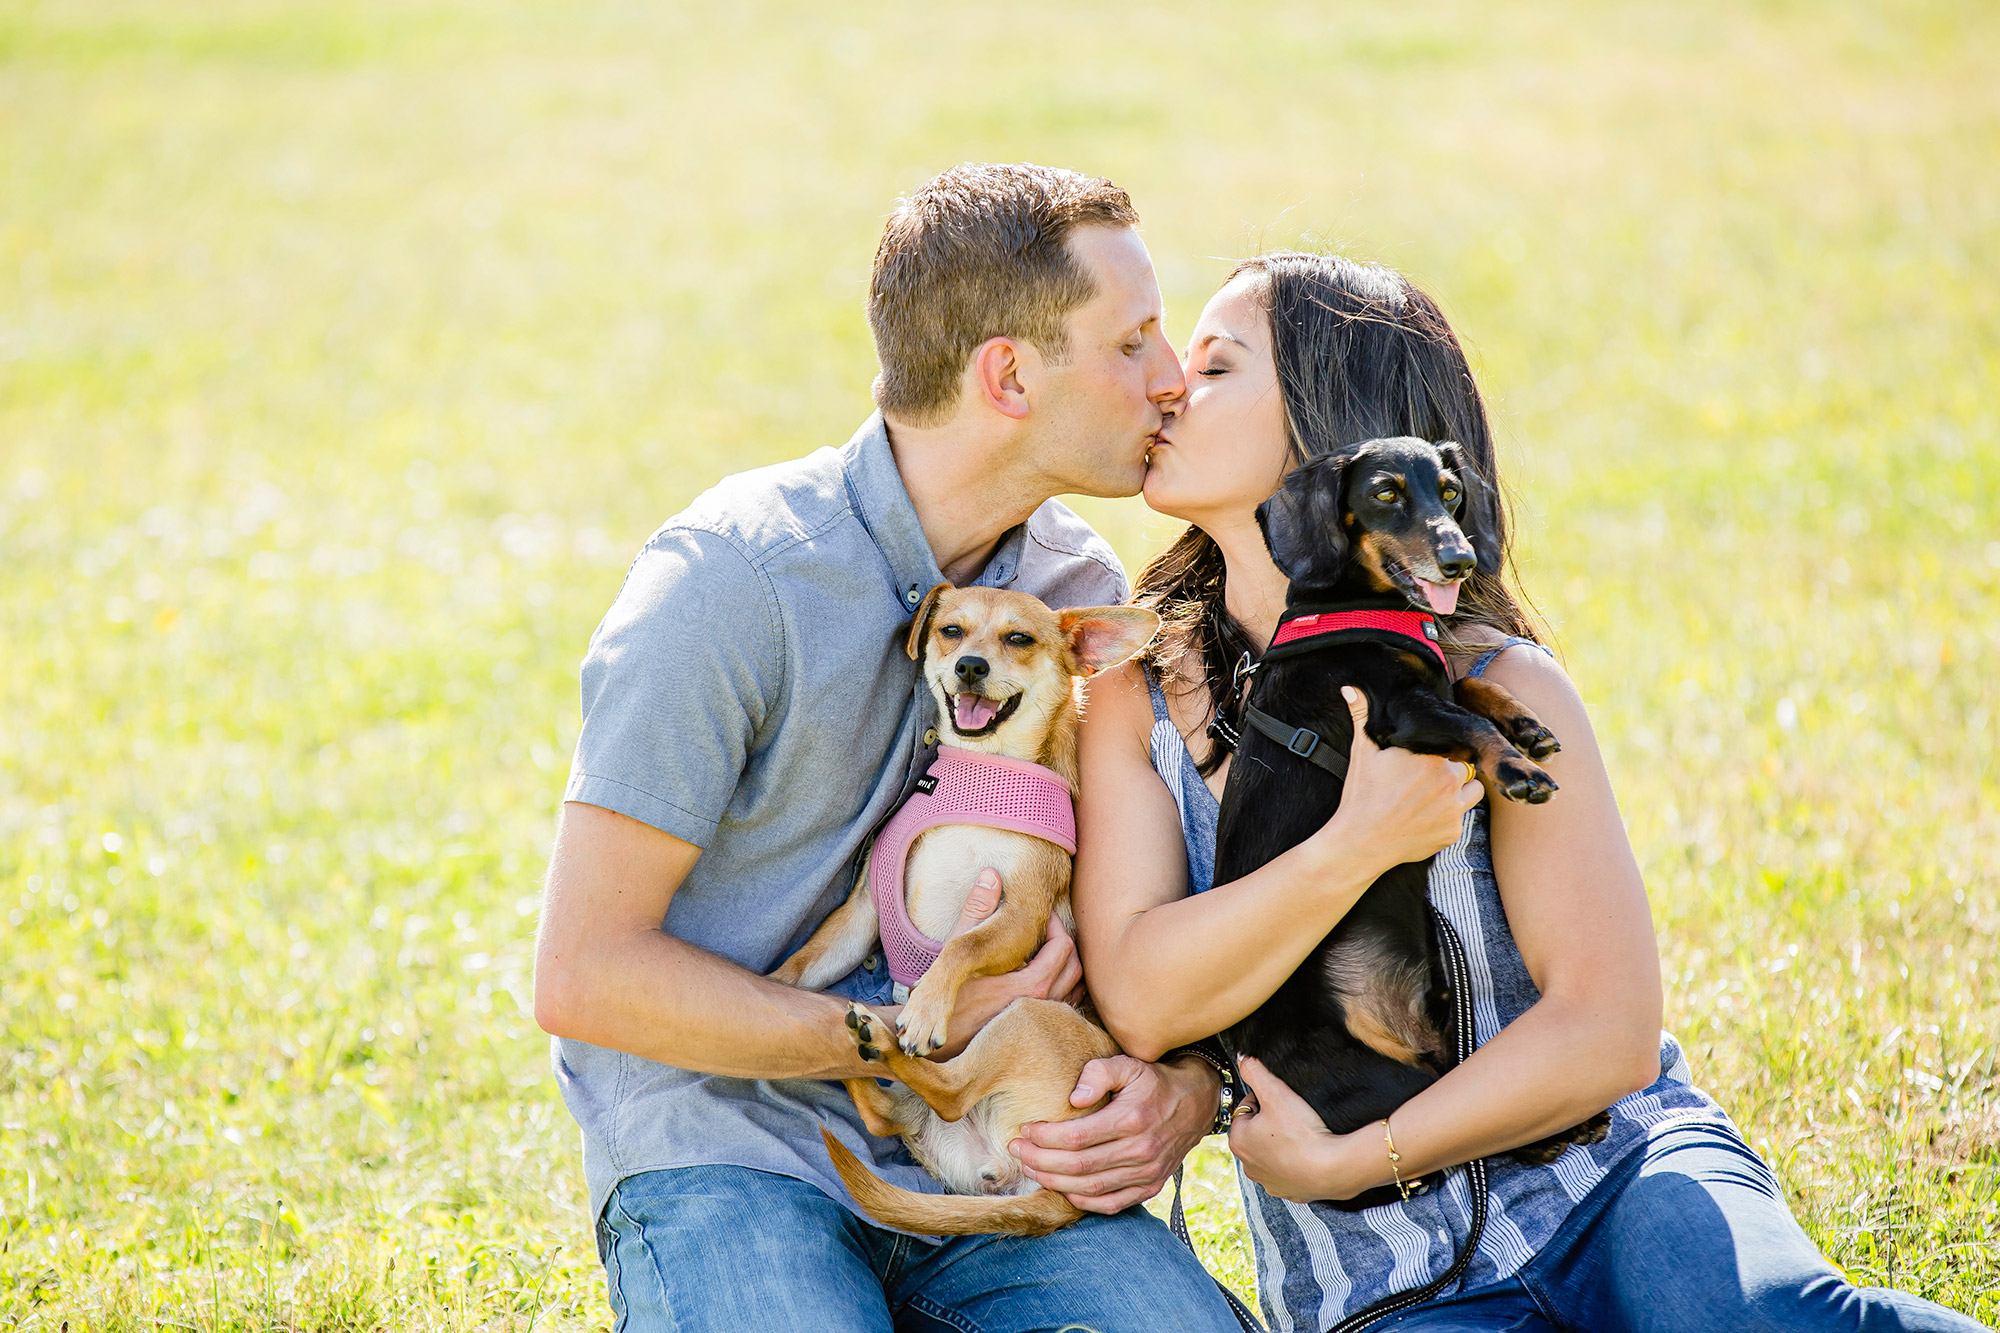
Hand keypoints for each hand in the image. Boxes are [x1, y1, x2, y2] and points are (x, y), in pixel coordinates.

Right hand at [931, 870, 1084, 1057]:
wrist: (936, 1042)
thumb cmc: (945, 996)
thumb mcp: (958, 949)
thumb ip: (978, 909)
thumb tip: (991, 874)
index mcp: (1030, 985)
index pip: (1064, 947)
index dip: (1055, 925)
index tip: (1040, 917)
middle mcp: (1042, 1006)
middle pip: (1075, 968)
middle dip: (1064, 943)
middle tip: (1045, 930)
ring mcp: (1042, 1021)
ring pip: (1073, 989)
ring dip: (1065, 966)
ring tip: (1045, 951)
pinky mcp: (1037, 1031)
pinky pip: (1064, 1005)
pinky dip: (1062, 987)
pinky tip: (1042, 977)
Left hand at [1008, 1055, 1220, 1212]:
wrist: (1196, 1103)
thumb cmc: (1153, 1081)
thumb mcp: (1128, 1064)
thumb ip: (1098, 1074)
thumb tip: (1074, 1099)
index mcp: (1132, 1119)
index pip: (1076, 1136)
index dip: (1044, 1137)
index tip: (1024, 1129)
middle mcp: (1141, 1150)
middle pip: (1078, 1166)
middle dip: (1039, 1160)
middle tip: (1016, 1149)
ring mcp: (1147, 1173)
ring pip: (1090, 1188)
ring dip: (1053, 1181)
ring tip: (1030, 1167)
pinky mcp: (1150, 1187)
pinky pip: (1109, 1203)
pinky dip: (1081, 1200)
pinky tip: (1060, 1186)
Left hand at [1229, 1055, 1379, 1202]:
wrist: (1333, 1169)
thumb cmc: (1301, 1131)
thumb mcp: (1276, 1092)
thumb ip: (1255, 1071)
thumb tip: (1242, 1057)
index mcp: (1238, 1141)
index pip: (1247, 1110)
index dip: (1265, 1100)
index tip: (1283, 1101)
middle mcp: (1248, 1166)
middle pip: (1258, 1133)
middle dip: (1272, 1123)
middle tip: (1294, 1116)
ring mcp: (1269, 1183)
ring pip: (1273, 1153)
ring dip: (1284, 1143)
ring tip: (1303, 1134)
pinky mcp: (1290, 1193)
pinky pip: (1291, 1171)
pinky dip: (1298, 1163)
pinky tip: (1310, 1153)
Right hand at [1315, 687, 1481, 871]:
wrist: (1360, 843)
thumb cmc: (1361, 796)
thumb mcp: (1362, 752)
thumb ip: (1361, 716)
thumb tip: (1349, 688)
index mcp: (1430, 756)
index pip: (1452, 743)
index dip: (1441, 748)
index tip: (1426, 757)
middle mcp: (1449, 780)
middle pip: (1465, 765)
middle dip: (1451, 768)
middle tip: (1425, 778)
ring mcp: (1455, 808)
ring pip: (1473, 790)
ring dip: (1460, 790)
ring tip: (1433, 795)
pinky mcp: (1454, 832)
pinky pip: (1463, 817)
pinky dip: (1449, 816)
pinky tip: (1426, 817)